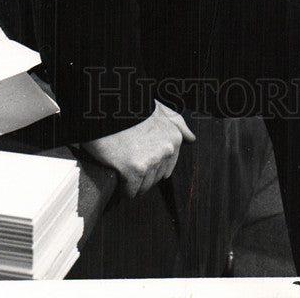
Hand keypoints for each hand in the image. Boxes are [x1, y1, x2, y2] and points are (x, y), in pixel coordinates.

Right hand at [80, 100, 195, 198]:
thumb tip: (191, 138)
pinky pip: (130, 192)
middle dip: (141, 174)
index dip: (149, 165)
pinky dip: (122, 189)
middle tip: (128, 159)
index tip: (138, 157)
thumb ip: (177, 124)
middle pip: (154, 179)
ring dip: (132, 182)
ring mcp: (151, 160)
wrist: (108, 107)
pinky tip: (117, 176)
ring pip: (143, 187)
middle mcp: (167, 150)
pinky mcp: (134, 170)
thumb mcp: (159, 110)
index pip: (166, 168)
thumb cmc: (131, 108)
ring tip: (121, 166)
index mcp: (174, 138)